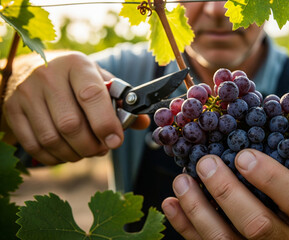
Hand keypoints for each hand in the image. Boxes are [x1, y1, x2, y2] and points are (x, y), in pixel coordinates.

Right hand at [2, 52, 148, 164]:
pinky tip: (67, 153)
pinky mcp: (12, 110)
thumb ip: (120, 102)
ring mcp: (26, 93)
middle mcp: (48, 75)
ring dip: (75, 154)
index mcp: (76, 65)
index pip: (91, 95)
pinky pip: (34, 146)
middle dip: (91, 146)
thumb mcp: (98, 80)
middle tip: (101, 149)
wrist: (31, 69)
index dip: (106, 124)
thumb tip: (143, 123)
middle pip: (71, 124)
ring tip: (86, 151)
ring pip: (52, 139)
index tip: (115, 141)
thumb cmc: (75, 79)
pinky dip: (55, 157)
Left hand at [162, 149, 288, 238]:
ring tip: (182, 180)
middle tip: (206, 163)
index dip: (270, 176)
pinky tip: (172, 204)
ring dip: (197, 209)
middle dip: (226, 191)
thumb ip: (286, 170)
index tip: (244, 154)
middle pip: (256, 224)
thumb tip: (250, 127)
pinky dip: (184, 226)